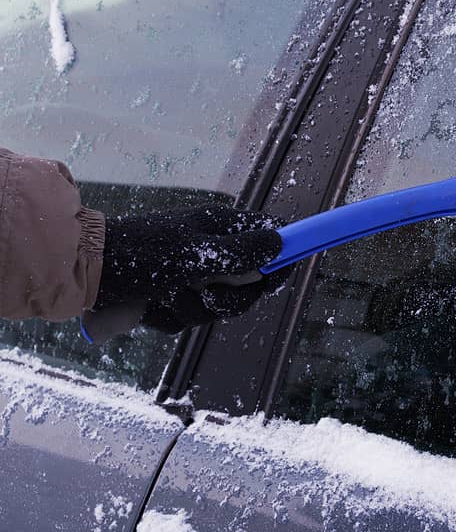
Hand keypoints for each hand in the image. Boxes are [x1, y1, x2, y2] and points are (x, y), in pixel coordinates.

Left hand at [94, 204, 287, 334]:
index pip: (268, 239)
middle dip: (227, 297)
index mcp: (220, 228)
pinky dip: (169, 315)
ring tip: (167, 296)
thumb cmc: (141, 254)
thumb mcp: (195, 253)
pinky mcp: (173, 297)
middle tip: (205, 293)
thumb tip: (280, 243)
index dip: (280, 258)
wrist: (85, 274)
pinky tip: (150, 305)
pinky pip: (190, 316)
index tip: (278, 277)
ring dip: (192, 308)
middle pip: (249, 284)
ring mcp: (192, 275)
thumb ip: (241, 252)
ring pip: (219, 306)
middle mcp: (211, 251)